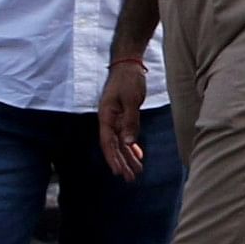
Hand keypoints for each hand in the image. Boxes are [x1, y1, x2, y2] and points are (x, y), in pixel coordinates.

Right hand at [96, 53, 148, 180]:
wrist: (128, 65)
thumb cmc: (128, 80)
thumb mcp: (131, 100)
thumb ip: (130, 121)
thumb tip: (128, 143)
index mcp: (106, 117)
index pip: (108, 142)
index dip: (112, 158)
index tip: (118, 172)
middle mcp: (109, 120)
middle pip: (114, 146)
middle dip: (122, 162)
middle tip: (130, 178)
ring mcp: (115, 119)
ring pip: (121, 142)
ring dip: (129, 157)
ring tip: (136, 172)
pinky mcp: (123, 116)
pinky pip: (126, 135)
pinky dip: (132, 145)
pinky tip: (138, 155)